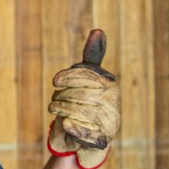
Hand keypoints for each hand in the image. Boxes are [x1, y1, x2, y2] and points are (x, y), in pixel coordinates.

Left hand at [47, 29, 120, 168]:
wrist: (87, 135)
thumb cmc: (84, 100)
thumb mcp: (88, 76)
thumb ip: (92, 55)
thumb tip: (98, 29)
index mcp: (109, 84)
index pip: (84, 75)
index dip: (66, 77)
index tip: (56, 82)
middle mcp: (113, 102)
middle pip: (75, 93)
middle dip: (60, 96)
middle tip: (57, 102)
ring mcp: (108, 122)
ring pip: (73, 110)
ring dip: (59, 110)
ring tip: (59, 111)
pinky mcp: (100, 139)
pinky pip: (78, 128)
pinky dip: (69, 127)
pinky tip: (67, 125)